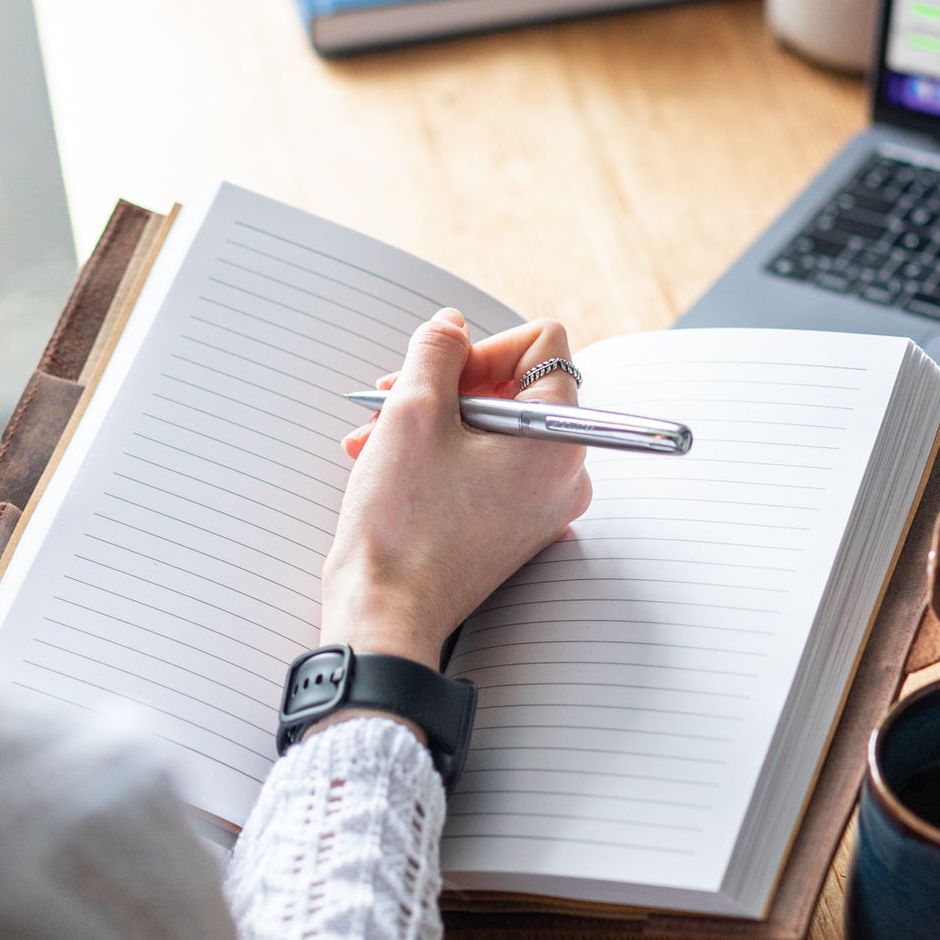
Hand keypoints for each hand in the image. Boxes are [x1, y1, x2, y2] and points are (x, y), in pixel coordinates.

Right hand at [320, 310, 590, 668]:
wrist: (383, 615)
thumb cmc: (401, 525)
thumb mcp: (413, 412)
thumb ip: (437, 349)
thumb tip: (452, 324)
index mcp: (558, 441)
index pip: (544, 346)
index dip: (484, 345)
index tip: (438, 373)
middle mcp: (564, 473)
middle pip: (516, 385)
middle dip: (449, 383)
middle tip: (392, 397)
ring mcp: (541, 503)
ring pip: (491, 425)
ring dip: (432, 417)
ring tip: (374, 434)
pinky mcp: (514, 526)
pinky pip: (486, 465)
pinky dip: (441, 452)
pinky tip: (386, 458)